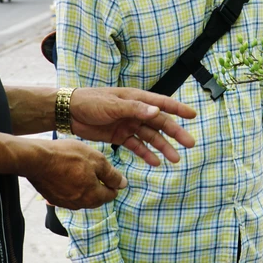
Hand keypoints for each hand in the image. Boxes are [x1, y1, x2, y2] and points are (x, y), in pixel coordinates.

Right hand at [25, 139, 126, 209]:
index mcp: (93, 196)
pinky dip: (71, 187)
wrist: (37, 159)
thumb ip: (111, 174)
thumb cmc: (68, 156)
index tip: (108, 171)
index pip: (110, 195)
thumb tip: (124, 185)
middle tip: (95, 169)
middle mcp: (79, 204)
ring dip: (84, 186)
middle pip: (96, 198)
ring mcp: (65, 203)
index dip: (113, 183)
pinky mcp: (53, 199)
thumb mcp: (96, 160)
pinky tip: (67, 174)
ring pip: (82, 197)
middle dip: (99, 186)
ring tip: (80, 169)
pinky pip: (68, 195)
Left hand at [69, 88, 197, 166]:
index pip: (162, 104)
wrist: (69, 111)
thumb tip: (158, 112)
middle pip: (160, 124)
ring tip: (176, 160)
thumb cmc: (91, 101)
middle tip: (190, 144)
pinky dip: (146, 154)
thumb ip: (135, 109)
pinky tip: (156, 162)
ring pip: (150, 137)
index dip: (178, 109)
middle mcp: (136, 111)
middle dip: (176, 134)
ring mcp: (129, 124)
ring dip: (163, 147)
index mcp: (137, 99)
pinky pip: (136, 146)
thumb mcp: (113, 105)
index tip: (193, 115)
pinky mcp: (120, 136)